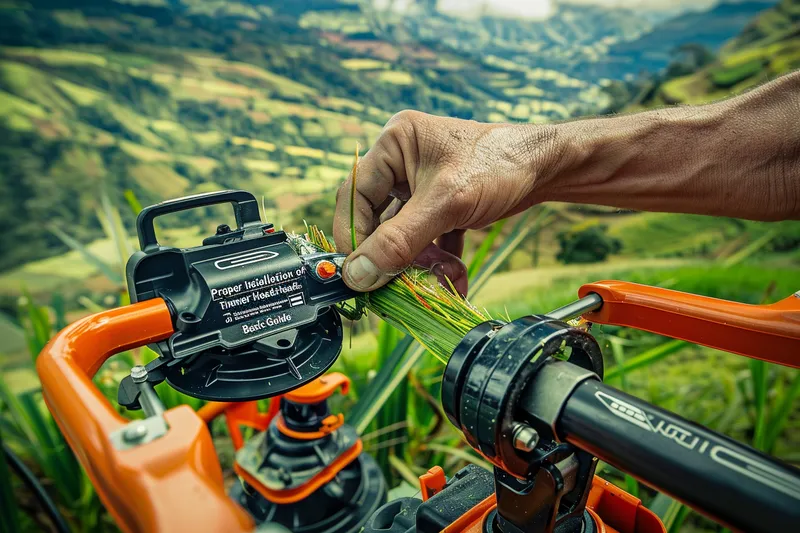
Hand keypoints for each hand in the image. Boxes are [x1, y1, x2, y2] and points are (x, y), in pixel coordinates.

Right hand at [333, 110, 556, 292]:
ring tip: (443, 275)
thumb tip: (357, 275)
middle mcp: (402, 161)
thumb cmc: (499, 165)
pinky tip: (453, 277)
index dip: (354, 237)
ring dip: (420, 259)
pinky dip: (437, 257)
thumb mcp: (445, 204)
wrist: (550, 166)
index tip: (358, 274)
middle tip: (394, 285)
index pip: (354, 195)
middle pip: (378, 218)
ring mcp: (422, 182)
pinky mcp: (440, 202)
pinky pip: (426, 236)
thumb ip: (399, 241)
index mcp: (394, 144)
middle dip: (394, 253)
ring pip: (404, 232)